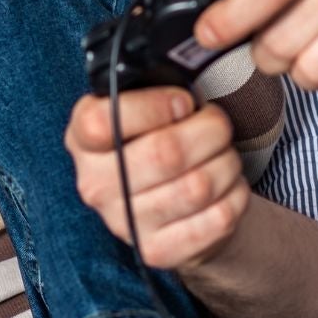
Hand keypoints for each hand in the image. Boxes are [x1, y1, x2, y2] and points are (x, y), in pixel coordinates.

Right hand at [64, 86, 249, 268]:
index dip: (153, 107)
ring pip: (197, 186)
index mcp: (82, 139)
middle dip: (209, 130)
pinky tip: (228, 186)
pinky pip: (215, 219)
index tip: (183, 101)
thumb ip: (151, 86)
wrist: (169, 206)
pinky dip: (235, 196)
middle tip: (219, 124)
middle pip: (165, 153)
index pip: (101, 122)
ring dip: (226, 163)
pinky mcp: (157, 252)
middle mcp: (94, 184)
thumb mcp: (144, 107)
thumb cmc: (158, 141)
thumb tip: (187, 64)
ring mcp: (124, 223)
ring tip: (226, 154)